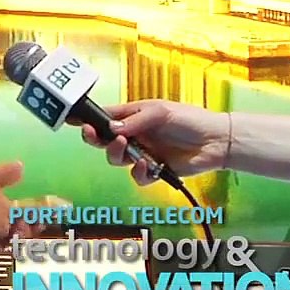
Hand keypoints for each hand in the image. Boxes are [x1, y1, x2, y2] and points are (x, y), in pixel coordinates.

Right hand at [73, 100, 229, 185]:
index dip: (89, 119)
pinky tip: (147, 165)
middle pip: (104, 140)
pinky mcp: (153, 171)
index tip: (74, 120)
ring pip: (116, 159)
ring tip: (127, 148)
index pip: (105, 116)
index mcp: (133, 116)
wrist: (215, 142)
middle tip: (93, 135)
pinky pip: (136, 176)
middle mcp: (134, 135)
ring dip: (116, 154)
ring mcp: (142, 153)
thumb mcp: (161, 112)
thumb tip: (111, 129)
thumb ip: (135, 121)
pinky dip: (138, 172)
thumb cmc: (190, 119)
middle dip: (95, 138)